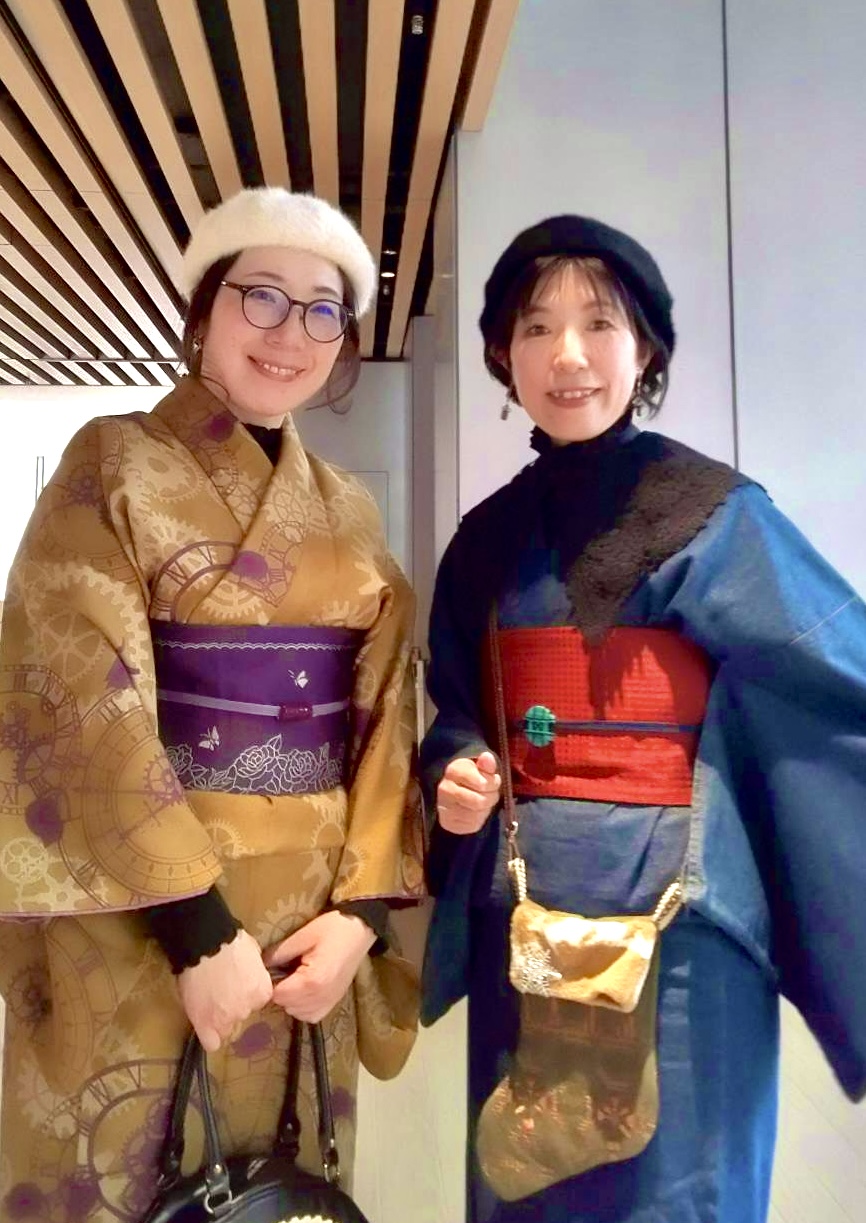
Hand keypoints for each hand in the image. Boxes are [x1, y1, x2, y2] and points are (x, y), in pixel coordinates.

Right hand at [176, 929, 272, 1051]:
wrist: (206, 944)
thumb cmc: (230, 942)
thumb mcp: (253, 953)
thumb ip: (255, 970)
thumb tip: (252, 972)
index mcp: (262, 992)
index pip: (257, 1003)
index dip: (246, 995)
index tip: (237, 987)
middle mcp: (249, 1009)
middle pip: (242, 1014)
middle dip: (233, 1005)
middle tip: (220, 990)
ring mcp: (227, 1018)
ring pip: (225, 1027)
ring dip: (219, 1017)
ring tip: (207, 999)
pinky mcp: (206, 1024)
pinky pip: (211, 1043)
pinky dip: (209, 1037)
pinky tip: (204, 1027)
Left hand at [263, 910, 376, 1022]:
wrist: (360, 930)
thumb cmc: (332, 929)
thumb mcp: (303, 936)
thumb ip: (279, 953)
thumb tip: (260, 965)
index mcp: (312, 980)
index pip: (278, 995)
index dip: (271, 982)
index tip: (273, 970)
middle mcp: (321, 996)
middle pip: (287, 1005)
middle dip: (281, 991)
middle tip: (284, 972)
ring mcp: (330, 1001)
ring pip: (298, 1013)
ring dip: (291, 1001)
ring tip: (294, 980)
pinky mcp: (335, 1001)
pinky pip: (312, 1016)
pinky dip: (304, 1008)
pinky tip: (304, 991)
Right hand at [437, 750, 501, 833]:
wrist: (455, 791)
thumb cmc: (472, 777)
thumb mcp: (480, 767)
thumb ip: (486, 764)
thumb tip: (487, 757)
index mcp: (453, 771)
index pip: (479, 782)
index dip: (491, 783)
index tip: (492, 780)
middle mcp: (445, 789)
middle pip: (479, 801)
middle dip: (491, 797)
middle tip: (492, 793)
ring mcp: (445, 807)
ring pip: (476, 814)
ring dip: (486, 808)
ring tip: (484, 801)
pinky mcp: (449, 823)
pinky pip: (472, 825)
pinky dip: (480, 819)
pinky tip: (477, 811)